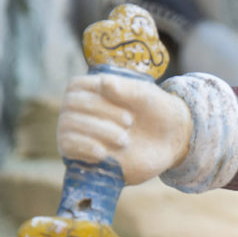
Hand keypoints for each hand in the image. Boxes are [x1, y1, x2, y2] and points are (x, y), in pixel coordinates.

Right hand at [58, 73, 191, 184]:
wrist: (171, 141)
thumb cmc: (158, 111)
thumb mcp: (149, 96)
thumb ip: (129, 89)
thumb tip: (104, 83)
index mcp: (94, 89)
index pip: (75, 87)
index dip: (95, 95)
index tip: (123, 103)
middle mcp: (82, 109)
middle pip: (71, 106)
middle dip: (100, 113)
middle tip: (130, 122)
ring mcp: (81, 131)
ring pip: (67, 127)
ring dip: (96, 131)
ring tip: (124, 140)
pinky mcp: (84, 153)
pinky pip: (67, 147)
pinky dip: (83, 148)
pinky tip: (103, 153)